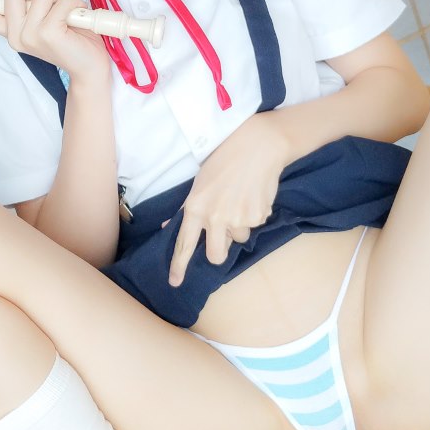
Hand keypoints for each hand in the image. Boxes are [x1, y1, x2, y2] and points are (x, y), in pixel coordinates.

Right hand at [0, 0, 109, 83]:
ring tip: (68, 15)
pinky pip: (62, 1)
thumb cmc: (71, 39)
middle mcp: (16, 37)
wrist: (90, 67)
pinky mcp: (49, 34)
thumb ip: (28, 7)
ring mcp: (31, 36)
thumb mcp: (41, 21)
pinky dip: (75, 2)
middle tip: (53, 6)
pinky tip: (78, 18)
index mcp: (12, 34)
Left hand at [167, 114, 289, 286]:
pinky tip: (253, 195)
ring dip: (239, 227)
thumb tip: (171, 225)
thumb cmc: (224, 159)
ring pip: (238, 239)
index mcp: (196, 207)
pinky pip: (255, 225)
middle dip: (218, 251)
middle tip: (222, 235)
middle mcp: (216, 218)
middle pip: (216, 255)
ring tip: (240, 200)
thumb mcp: (199, 182)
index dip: (179, 266)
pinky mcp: (259, 217)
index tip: (175, 283)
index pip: (184, 244)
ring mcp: (239, 219)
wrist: (259, 146)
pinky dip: (254, 214)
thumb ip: (188, 207)